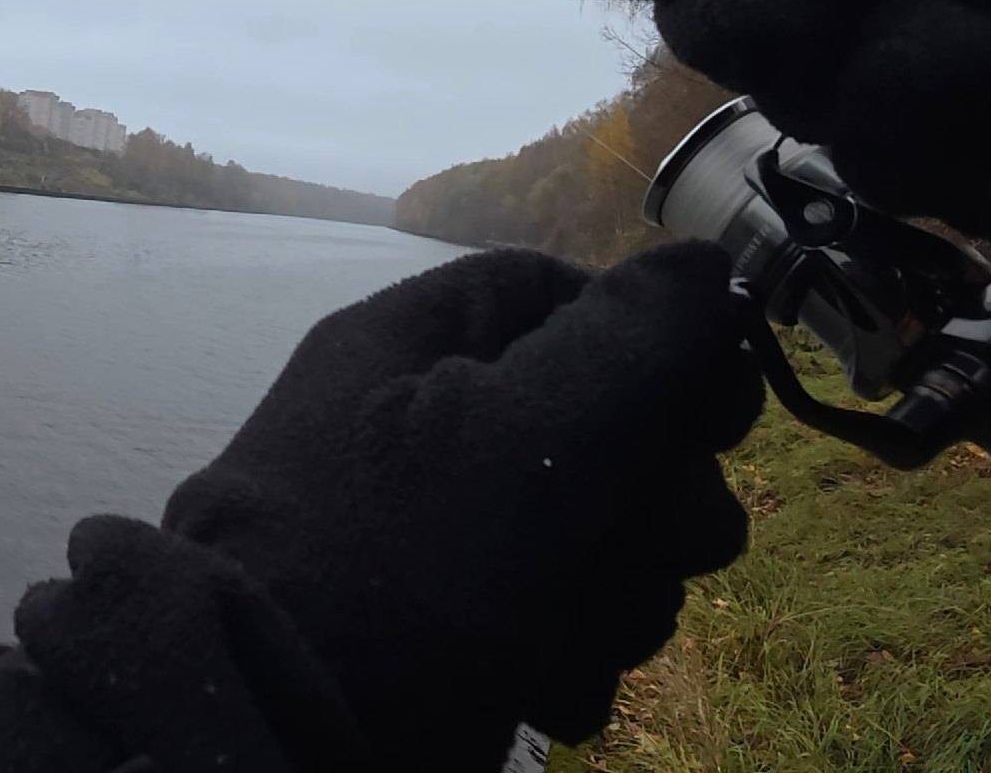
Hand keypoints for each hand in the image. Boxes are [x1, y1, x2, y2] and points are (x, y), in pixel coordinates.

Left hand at [153, 245, 761, 768]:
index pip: (557, 295)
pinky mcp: (464, 632)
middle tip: (662, 544)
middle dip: (654, 499)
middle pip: (603, 426)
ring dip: (616, 596)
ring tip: (564, 633)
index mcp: (412, 345)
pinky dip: (569, 660)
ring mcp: (443, 538)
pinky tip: (535, 689)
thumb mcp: (516, 437)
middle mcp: (425, 431)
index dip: (649, 341)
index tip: (714, 409)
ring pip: (600, 537)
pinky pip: (564, 624)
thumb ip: (624, 348)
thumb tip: (701, 265)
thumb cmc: (391, 568)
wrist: (277, 739)